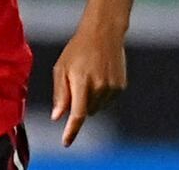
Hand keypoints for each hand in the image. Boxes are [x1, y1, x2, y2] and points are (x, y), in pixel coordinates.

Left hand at [51, 24, 126, 146]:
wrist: (103, 35)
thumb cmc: (77, 50)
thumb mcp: (61, 68)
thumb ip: (60, 93)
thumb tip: (57, 117)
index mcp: (81, 81)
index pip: (78, 114)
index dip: (72, 130)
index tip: (66, 143)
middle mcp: (100, 87)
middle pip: (86, 111)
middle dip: (78, 105)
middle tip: (75, 83)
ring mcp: (113, 88)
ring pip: (96, 108)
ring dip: (89, 100)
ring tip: (87, 76)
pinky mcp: (121, 87)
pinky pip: (106, 101)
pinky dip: (100, 95)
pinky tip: (98, 77)